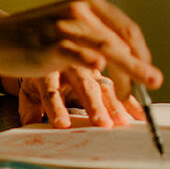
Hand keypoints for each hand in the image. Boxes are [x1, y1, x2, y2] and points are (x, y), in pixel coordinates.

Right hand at [0, 0, 159, 105]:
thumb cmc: (33, 38)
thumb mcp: (67, 27)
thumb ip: (94, 34)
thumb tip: (121, 56)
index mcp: (87, 2)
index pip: (126, 28)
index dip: (141, 52)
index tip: (147, 70)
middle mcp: (80, 9)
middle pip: (121, 40)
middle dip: (139, 65)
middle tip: (153, 82)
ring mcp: (65, 25)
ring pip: (106, 49)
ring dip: (126, 73)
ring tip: (135, 92)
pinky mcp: (51, 43)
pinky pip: (77, 53)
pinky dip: (90, 59)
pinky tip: (100, 66)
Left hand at [17, 70, 141, 128]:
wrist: (44, 44)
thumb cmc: (39, 74)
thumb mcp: (29, 90)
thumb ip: (29, 107)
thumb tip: (29, 124)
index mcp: (48, 68)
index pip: (51, 89)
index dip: (56, 107)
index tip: (62, 124)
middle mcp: (71, 64)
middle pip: (82, 84)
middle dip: (93, 104)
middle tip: (102, 123)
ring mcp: (89, 65)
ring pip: (103, 81)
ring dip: (114, 101)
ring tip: (122, 120)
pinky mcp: (102, 69)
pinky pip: (119, 82)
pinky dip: (129, 98)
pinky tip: (140, 112)